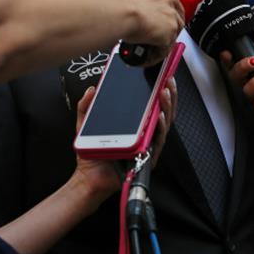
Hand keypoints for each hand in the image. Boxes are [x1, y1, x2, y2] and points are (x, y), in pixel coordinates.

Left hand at [70, 79, 177, 203]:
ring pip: (164, 124)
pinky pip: (157, 141)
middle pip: (162, 111)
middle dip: (168, 94)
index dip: (158, 89)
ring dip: (166, 107)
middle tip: (167, 80)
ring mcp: (147, 145)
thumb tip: (92, 88)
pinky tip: (159, 116)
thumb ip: (86, 106)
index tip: (161, 74)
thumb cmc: (91, 154)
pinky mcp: (147, 156)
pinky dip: (160, 128)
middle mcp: (144, 133)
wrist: (88, 178)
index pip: (151, 104)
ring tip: (164, 93)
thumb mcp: (85, 124)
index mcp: (134, 124)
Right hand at [120, 0, 184, 62]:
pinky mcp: (168, 37)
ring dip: (160, 47)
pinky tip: (146, 58)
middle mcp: (172, 9)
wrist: (123, 14)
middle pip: (176, 25)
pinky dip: (155, 56)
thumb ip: (147, 7)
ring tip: (148, 53)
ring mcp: (172, 23)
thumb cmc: (124, 6)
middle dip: (167, 34)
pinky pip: (164, 51)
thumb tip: (142, 14)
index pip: (175, 10)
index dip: (168, 20)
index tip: (162, 26)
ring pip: (171, 39)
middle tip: (154, 41)